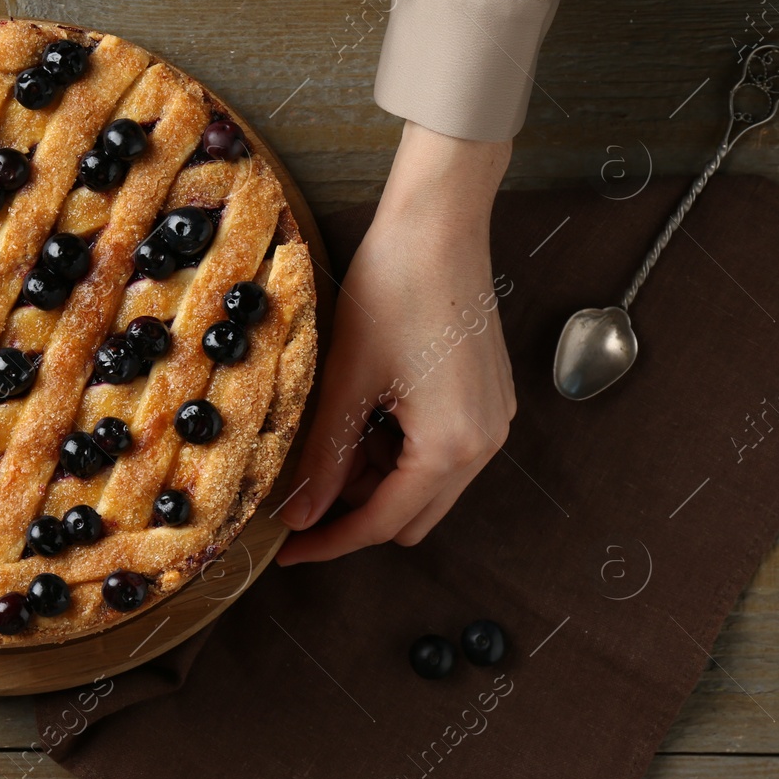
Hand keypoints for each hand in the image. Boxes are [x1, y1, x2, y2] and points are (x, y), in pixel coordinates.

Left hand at [276, 122, 515, 563]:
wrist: (439, 226)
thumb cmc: (393, 293)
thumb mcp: (346, 384)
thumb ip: (325, 459)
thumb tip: (300, 516)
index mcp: (451, 448)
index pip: (382, 523)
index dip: (329, 541)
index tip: (287, 552)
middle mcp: (484, 444)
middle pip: (411, 515)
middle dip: (354, 511)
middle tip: (299, 489)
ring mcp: (492, 421)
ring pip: (426, 484)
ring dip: (376, 477)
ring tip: (329, 433)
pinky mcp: (488, 398)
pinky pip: (441, 449)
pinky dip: (399, 449)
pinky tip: (364, 413)